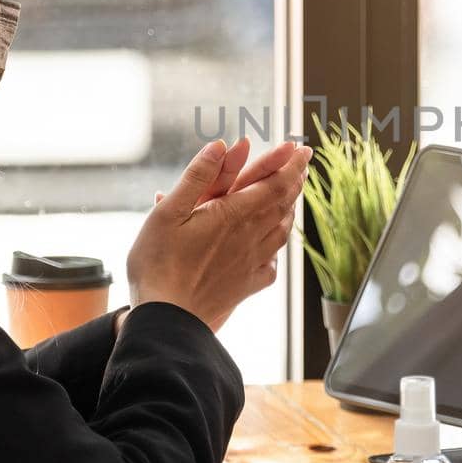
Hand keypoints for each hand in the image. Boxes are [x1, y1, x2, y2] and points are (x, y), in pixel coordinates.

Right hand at [127, 139, 311, 332]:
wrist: (167, 318)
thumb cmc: (158, 263)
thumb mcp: (168, 212)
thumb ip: (197, 177)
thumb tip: (221, 144)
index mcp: (232, 215)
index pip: (274, 184)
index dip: (290, 164)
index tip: (301, 148)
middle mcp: (249, 237)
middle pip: (282, 204)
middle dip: (294, 180)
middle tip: (302, 164)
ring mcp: (251, 263)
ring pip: (281, 230)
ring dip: (290, 209)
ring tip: (292, 197)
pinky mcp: (246, 285)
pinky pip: (271, 263)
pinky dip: (277, 247)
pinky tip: (274, 246)